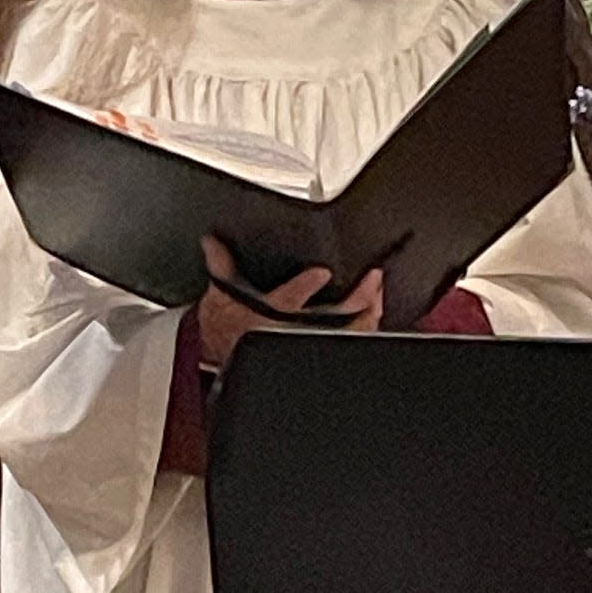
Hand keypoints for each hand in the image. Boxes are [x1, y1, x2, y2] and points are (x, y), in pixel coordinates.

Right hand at [197, 236, 383, 368]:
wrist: (223, 351)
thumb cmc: (226, 321)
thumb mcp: (221, 291)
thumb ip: (221, 262)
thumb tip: (212, 241)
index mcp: (268, 312)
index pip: (288, 300)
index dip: (306, 287)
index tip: (322, 272)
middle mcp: (292, 330)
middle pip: (331, 319)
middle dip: (356, 301)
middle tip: (372, 280)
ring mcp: (306, 341)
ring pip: (344, 334)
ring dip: (367, 316)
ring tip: (379, 295)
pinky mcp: (314, 346)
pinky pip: (346, 342)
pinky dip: (363, 328)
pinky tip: (374, 314)